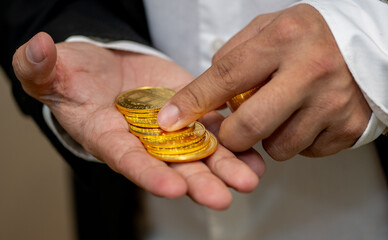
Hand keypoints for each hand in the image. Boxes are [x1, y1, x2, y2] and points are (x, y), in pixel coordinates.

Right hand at [12, 32, 264, 209]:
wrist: (105, 71)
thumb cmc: (75, 77)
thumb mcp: (52, 73)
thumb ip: (40, 68)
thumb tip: (36, 48)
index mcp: (109, 137)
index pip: (127, 159)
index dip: (147, 173)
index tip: (171, 187)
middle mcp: (143, 141)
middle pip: (171, 165)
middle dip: (196, 182)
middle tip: (221, 198)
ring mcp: (171, 129)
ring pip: (199, 153)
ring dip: (224, 167)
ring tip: (248, 180)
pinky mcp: (191, 112)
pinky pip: (215, 130)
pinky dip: (235, 143)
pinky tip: (255, 156)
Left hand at [157, 4, 371, 159]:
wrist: (369, 45)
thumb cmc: (308, 37)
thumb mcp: (268, 30)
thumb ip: (232, 58)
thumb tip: (203, 96)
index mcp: (285, 39)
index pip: (226, 76)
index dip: (193, 101)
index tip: (169, 121)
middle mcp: (311, 71)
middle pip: (249, 125)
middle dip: (230, 137)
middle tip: (232, 129)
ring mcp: (333, 103)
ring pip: (277, 147)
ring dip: (267, 136)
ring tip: (280, 112)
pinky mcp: (347, 128)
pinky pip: (303, 152)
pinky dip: (295, 140)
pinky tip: (304, 118)